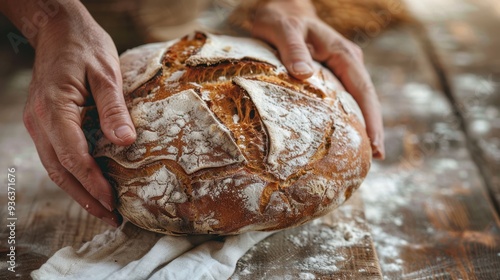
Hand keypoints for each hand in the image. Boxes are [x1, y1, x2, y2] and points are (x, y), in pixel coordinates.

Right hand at [22, 3, 135, 225]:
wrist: (58, 30)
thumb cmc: (85, 46)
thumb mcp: (106, 73)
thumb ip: (114, 108)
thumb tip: (125, 142)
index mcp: (55, 108)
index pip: (74, 157)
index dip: (93, 183)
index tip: (113, 201)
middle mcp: (40, 120)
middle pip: (60, 170)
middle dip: (85, 197)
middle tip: (110, 217)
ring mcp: (38, 122)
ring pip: (55, 166)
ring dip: (77, 190)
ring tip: (101, 209)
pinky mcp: (44, 121)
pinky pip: (55, 155)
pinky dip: (72, 174)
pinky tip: (89, 183)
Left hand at [251, 0, 384, 158]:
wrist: (281, 9)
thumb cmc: (281, 18)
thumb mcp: (283, 30)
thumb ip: (293, 49)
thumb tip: (304, 75)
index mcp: (342, 53)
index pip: (363, 90)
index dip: (371, 118)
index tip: (375, 145)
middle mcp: (347, 61)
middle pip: (366, 99)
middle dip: (371, 128)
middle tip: (374, 158)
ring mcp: (340, 68)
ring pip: (356, 99)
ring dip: (361, 124)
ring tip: (362, 153)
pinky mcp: (331, 73)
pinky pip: (342, 97)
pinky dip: (346, 116)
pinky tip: (343, 134)